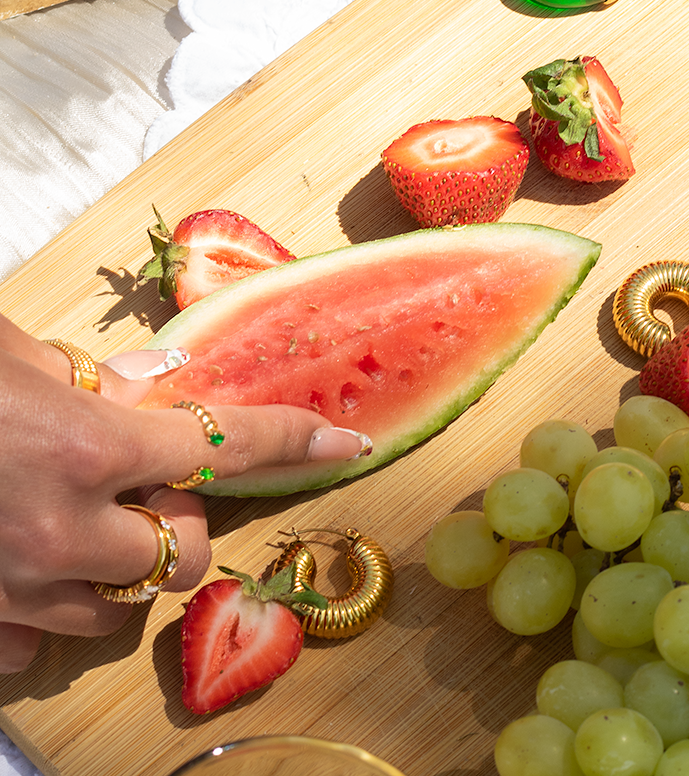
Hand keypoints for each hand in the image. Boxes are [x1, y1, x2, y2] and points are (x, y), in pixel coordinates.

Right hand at [0, 319, 368, 672]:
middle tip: (144, 487)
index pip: (224, 443)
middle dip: (180, 523)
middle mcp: (62, 529)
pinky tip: (20, 562)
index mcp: (88, 445)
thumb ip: (91, 374)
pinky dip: (45, 608)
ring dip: (120, 568)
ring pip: (118, 609)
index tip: (346, 441)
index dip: (293, 439)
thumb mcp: (9, 354)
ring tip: (82, 521)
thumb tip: (161, 380)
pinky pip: (37, 642)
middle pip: (184, 555)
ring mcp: (12, 589)